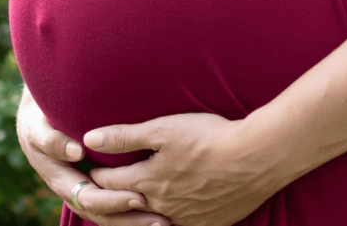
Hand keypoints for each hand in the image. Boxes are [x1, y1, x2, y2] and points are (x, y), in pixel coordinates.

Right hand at [16, 89, 172, 225]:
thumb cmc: (39, 120)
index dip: (113, 201)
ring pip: (112, 214)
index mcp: (61, 181)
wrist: (38, 119)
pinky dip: (136, 211)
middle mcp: (75, 191)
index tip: (138, 197)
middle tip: (160, 220)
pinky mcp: (99, 184)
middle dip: (131, 219)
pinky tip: (163, 212)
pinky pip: (117, 202)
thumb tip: (76, 151)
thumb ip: (52, 140)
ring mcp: (87, 190)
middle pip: (104, 214)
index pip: (89, 199)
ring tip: (166, 222)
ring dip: (137, 220)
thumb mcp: (38, 128)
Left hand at [84, 113, 281, 225]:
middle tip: (105, 190)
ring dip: (142, 212)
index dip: (99, 173)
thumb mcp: (163, 129)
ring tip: (138, 202)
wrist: (256, 157)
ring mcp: (186, 218)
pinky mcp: (209, 223)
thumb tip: (89, 139)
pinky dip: (169, 220)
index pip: (110, 181)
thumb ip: (124, 136)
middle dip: (113, 197)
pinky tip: (170, 215)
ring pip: (153, 220)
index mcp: (148, 181)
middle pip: (127, 204)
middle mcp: (162, 206)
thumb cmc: (209, 138)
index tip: (91, 168)